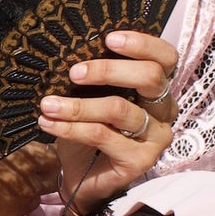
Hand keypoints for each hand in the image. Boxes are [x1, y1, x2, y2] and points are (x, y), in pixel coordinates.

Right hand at [0, 63, 53, 215]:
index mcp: (24, 165)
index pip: (51, 160)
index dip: (43, 153)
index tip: (33, 147)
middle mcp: (24, 192)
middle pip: (43, 183)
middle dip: (33, 173)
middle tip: (17, 163)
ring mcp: (10, 215)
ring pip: (26, 201)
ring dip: (18, 191)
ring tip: (0, 180)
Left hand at [37, 28, 178, 215]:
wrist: (82, 177)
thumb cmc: (89, 132)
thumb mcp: (93, 97)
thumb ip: (95, 77)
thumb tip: (72, 49)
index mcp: (157, 90)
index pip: (165, 58)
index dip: (142, 44)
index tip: (109, 38)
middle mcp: (165, 111)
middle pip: (149, 77)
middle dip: (108, 70)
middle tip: (74, 72)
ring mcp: (156, 137)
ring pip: (119, 109)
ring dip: (78, 105)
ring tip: (49, 105)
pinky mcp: (140, 160)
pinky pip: (103, 135)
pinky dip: (71, 128)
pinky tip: (49, 124)